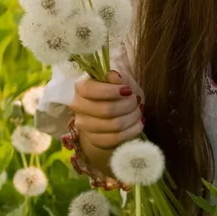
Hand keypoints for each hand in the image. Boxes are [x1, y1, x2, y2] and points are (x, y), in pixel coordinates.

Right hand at [69, 70, 143, 190]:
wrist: (120, 111)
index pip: (89, 90)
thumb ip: (117, 77)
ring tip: (138, 111)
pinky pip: (116, 139)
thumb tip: (112, 75)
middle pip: (105, 110)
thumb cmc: (120, 91)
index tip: (127, 90)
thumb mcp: (122, 80)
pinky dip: (132, 130)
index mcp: (80, 87)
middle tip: (136, 101)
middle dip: (128, 105)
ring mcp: (84, 125)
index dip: (110, 91)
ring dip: (132, 117)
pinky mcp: (94, 140)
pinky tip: (138, 123)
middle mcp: (78, 107)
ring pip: (114, 125)